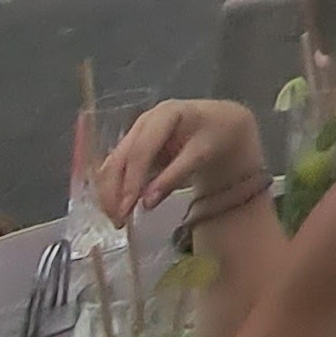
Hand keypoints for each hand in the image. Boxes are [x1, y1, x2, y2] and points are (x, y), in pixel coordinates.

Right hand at [94, 98, 264, 228]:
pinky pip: (119, 169)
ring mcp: (137, 133)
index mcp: (164, 115)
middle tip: (119, 221)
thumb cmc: (217, 135)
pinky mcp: (135, 147)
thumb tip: (145, 203)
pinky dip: (117, 190)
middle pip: (119, 158)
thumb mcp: (201, 154)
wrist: (225, 124)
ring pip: (113, 165)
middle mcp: (144, 122)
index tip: (126, 209)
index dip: (131, 181)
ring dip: (110, 193)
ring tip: (118, 220)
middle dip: (113, 191)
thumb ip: (174, 176)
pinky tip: (120, 208)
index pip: (140, 151)